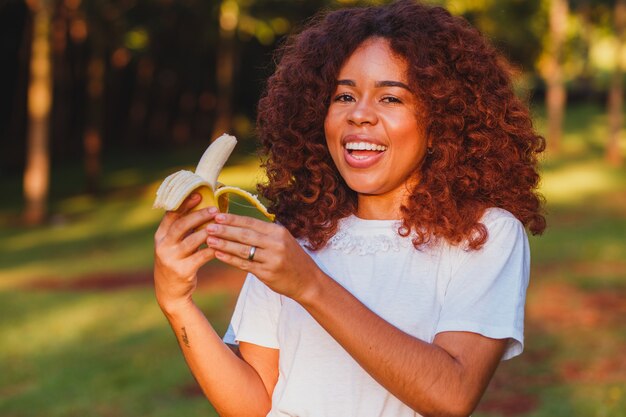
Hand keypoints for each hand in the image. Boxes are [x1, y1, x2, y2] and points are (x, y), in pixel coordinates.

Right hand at [153, 193, 218, 312]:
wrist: (170, 293)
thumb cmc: (176, 262)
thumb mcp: (172, 245)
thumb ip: (182, 230)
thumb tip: (201, 208)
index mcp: (160, 236)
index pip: (170, 215)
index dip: (184, 204)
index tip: (198, 195)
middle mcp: (162, 246)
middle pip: (181, 226)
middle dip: (199, 215)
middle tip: (215, 210)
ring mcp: (171, 259)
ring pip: (192, 241)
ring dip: (208, 231)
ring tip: (220, 224)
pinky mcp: (182, 271)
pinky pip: (201, 256)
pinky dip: (213, 249)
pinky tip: (222, 244)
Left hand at [205, 213, 320, 301]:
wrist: (308, 281)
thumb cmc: (292, 258)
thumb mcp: (283, 240)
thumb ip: (264, 233)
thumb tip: (238, 224)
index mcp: (278, 232)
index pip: (252, 222)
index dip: (233, 219)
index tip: (217, 216)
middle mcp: (276, 243)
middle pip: (245, 235)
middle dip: (225, 230)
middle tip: (208, 226)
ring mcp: (271, 259)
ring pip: (243, 250)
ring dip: (224, 244)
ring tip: (209, 240)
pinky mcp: (267, 273)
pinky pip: (244, 264)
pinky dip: (230, 259)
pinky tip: (218, 254)